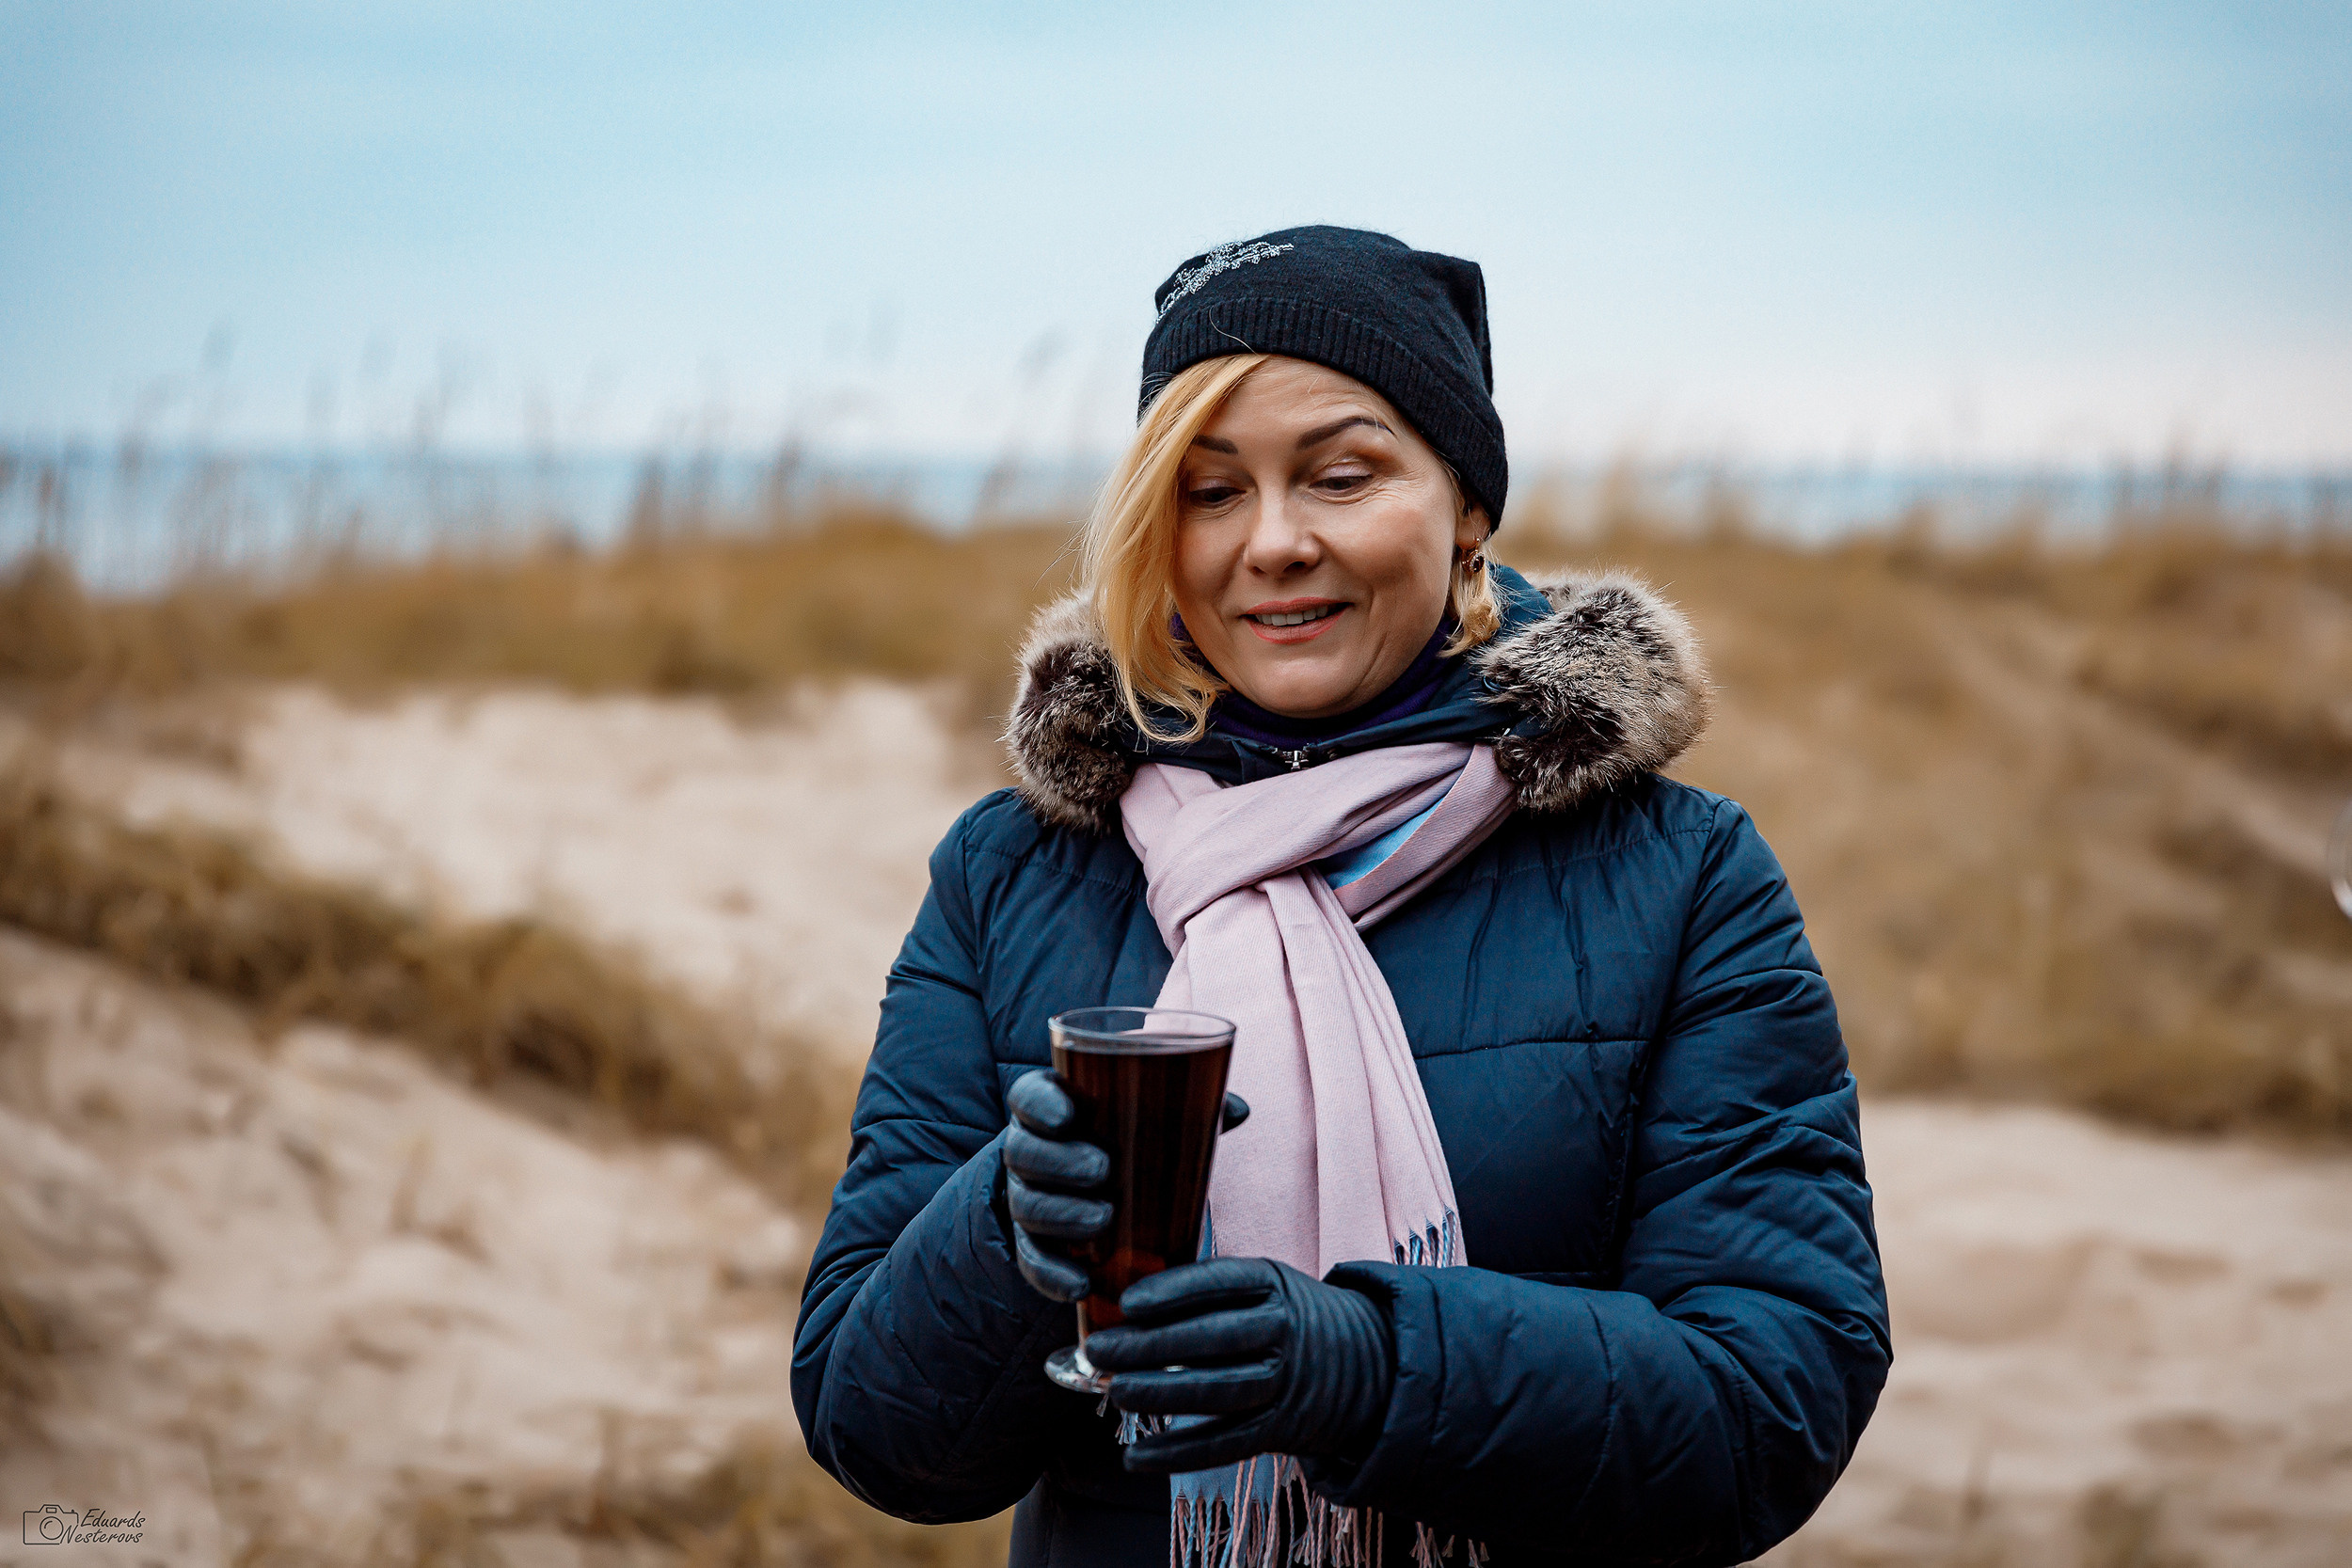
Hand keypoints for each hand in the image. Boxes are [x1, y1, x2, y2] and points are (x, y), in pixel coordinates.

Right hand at [1003, 1073, 1252, 1303]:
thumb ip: (1189, 1111)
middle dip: (1058, 1161)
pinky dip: (1053, 1275)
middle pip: (1023, 1152)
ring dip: (1060, 1213)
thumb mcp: (1153, 1121)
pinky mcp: (1034, 1245)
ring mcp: (1027, 1199)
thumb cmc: (1130, 1142)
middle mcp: (1030, 1150)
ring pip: (1026, 1206)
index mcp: (1052, 1108)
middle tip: (1101, 1168)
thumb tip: (1238, 1109)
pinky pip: (1033, 1261)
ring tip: (1102, 1219)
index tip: (1068, 1114)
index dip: (1040, 1104)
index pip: (1028, 1097)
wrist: (1104, 1192)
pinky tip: (1081, 1284)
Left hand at [1081, 1257, 1394, 1472]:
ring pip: (1219, 1391)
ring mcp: (1288, 1381)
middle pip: (1212, 1339)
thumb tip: (1126, 1310)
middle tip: (1100, 1350)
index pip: (1220, 1283)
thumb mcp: (1268, 1286)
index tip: (1127, 1303)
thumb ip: (1212, 1293)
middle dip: (1150, 1346)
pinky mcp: (1284, 1427)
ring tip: (1117, 1392)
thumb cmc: (1292, 1317)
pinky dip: (1179, 1453)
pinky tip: (1136, 1456)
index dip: (1172, 1291)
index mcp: (1275, 1284)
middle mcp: (1284, 1330)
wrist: (1371, 1363)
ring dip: (1162, 1395)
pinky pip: (1226, 1444)